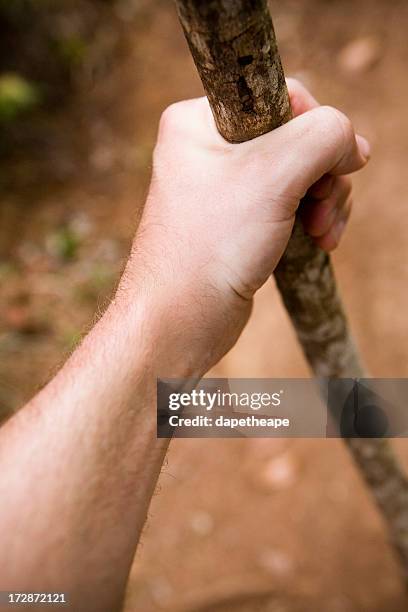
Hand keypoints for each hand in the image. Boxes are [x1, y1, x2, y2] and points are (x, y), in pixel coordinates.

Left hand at [122, 79, 369, 374]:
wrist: (180, 319)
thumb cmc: (213, 244)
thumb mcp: (274, 175)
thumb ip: (324, 136)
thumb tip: (353, 145)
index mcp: (199, 121)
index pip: (281, 97)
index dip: (315, 128)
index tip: (328, 164)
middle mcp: (208, 149)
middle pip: (296, 139)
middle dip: (323, 175)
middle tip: (324, 207)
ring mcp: (222, 187)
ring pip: (299, 175)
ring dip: (325, 202)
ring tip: (323, 234)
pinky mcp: (236, 221)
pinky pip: (288, 205)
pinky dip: (310, 220)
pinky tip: (319, 242)